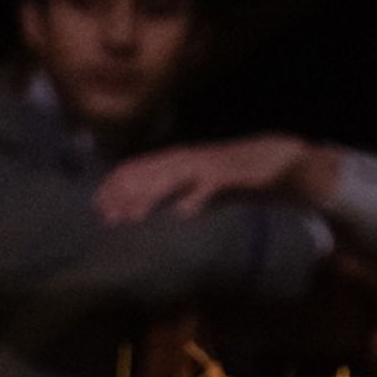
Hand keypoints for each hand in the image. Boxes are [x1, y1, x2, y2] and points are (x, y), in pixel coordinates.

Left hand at [96, 134, 341, 223]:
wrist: (280, 160)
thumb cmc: (234, 177)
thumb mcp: (199, 187)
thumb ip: (175, 196)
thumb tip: (150, 213)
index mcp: (176, 161)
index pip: (136, 168)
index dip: (114, 186)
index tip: (96, 207)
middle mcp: (187, 158)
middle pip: (146, 172)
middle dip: (123, 195)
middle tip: (106, 217)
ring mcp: (207, 164)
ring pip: (170, 177)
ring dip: (150, 197)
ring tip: (131, 217)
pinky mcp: (231, 173)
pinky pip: (209, 185)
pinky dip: (195, 198)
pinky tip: (181, 215)